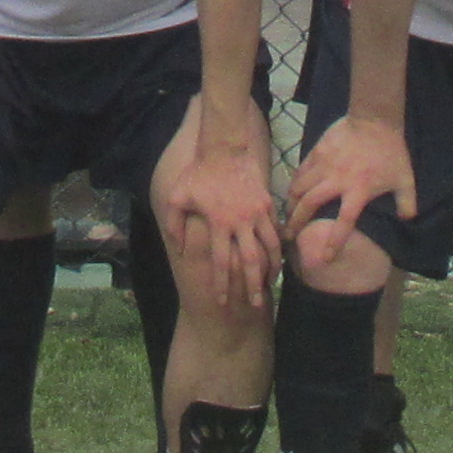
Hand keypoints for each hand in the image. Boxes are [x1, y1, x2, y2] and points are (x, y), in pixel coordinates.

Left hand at [155, 122, 285, 317]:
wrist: (224, 148)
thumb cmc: (198, 174)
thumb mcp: (177, 197)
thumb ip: (175, 224)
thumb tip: (177, 248)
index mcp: (218, 223)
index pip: (222, 262)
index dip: (222, 284)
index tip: (221, 301)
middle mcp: (240, 222)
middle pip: (251, 261)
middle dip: (253, 286)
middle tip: (256, 305)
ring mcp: (257, 213)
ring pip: (270, 247)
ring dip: (273, 268)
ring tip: (272, 283)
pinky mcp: (267, 204)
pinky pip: (275, 230)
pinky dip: (278, 245)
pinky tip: (278, 257)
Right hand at [285, 114, 412, 285]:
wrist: (375, 119)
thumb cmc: (391, 151)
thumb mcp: (405, 178)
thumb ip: (407, 201)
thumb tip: (409, 219)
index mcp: (358, 191)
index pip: (344, 222)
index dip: (334, 241)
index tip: (325, 257)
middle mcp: (336, 181)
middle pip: (310, 205)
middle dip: (297, 223)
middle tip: (288, 236)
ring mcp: (324, 165)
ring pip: (300, 187)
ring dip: (291, 203)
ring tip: (286, 215)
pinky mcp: (316, 151)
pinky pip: (300, 170)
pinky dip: (294, 182)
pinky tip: (292, 190)